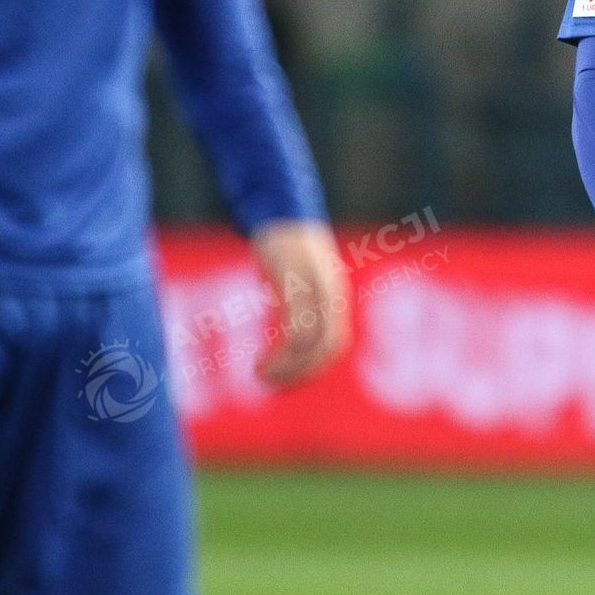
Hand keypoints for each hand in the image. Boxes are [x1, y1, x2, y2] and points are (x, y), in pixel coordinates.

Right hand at [250, 220, 349, 386]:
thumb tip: (288, 329)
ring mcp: (314, 289)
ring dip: (288, 369)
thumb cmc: (281, 244)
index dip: (315, 368)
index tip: (288, 381)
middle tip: (274, 386)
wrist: (278, 208)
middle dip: (304, 374)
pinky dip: (280, 354)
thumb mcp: (294, 275)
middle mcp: (330, 294)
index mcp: (333, 294)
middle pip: (330, 347)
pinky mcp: (294, 283)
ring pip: (312, 343)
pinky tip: (258, 363)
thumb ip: (296, 301)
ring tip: (261, 378)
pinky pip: (294, 329)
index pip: (336, 343)